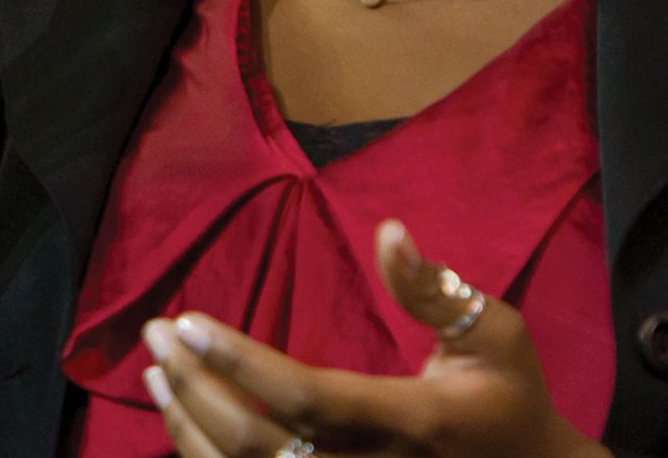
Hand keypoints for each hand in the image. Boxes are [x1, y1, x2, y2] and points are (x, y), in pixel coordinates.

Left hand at [139, 219, 607, 457]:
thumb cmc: (511, 394)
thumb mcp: (493, 332)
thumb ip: (434, 288)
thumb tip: (388, 232)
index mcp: (411, 420)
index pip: (308, 396)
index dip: (240, 361)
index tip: (187, 320)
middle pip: (257, 444)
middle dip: (196, 385)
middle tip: (157, 331)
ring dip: (189, 424)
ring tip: (157, 370)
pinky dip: (206, 454)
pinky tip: (186, 415)